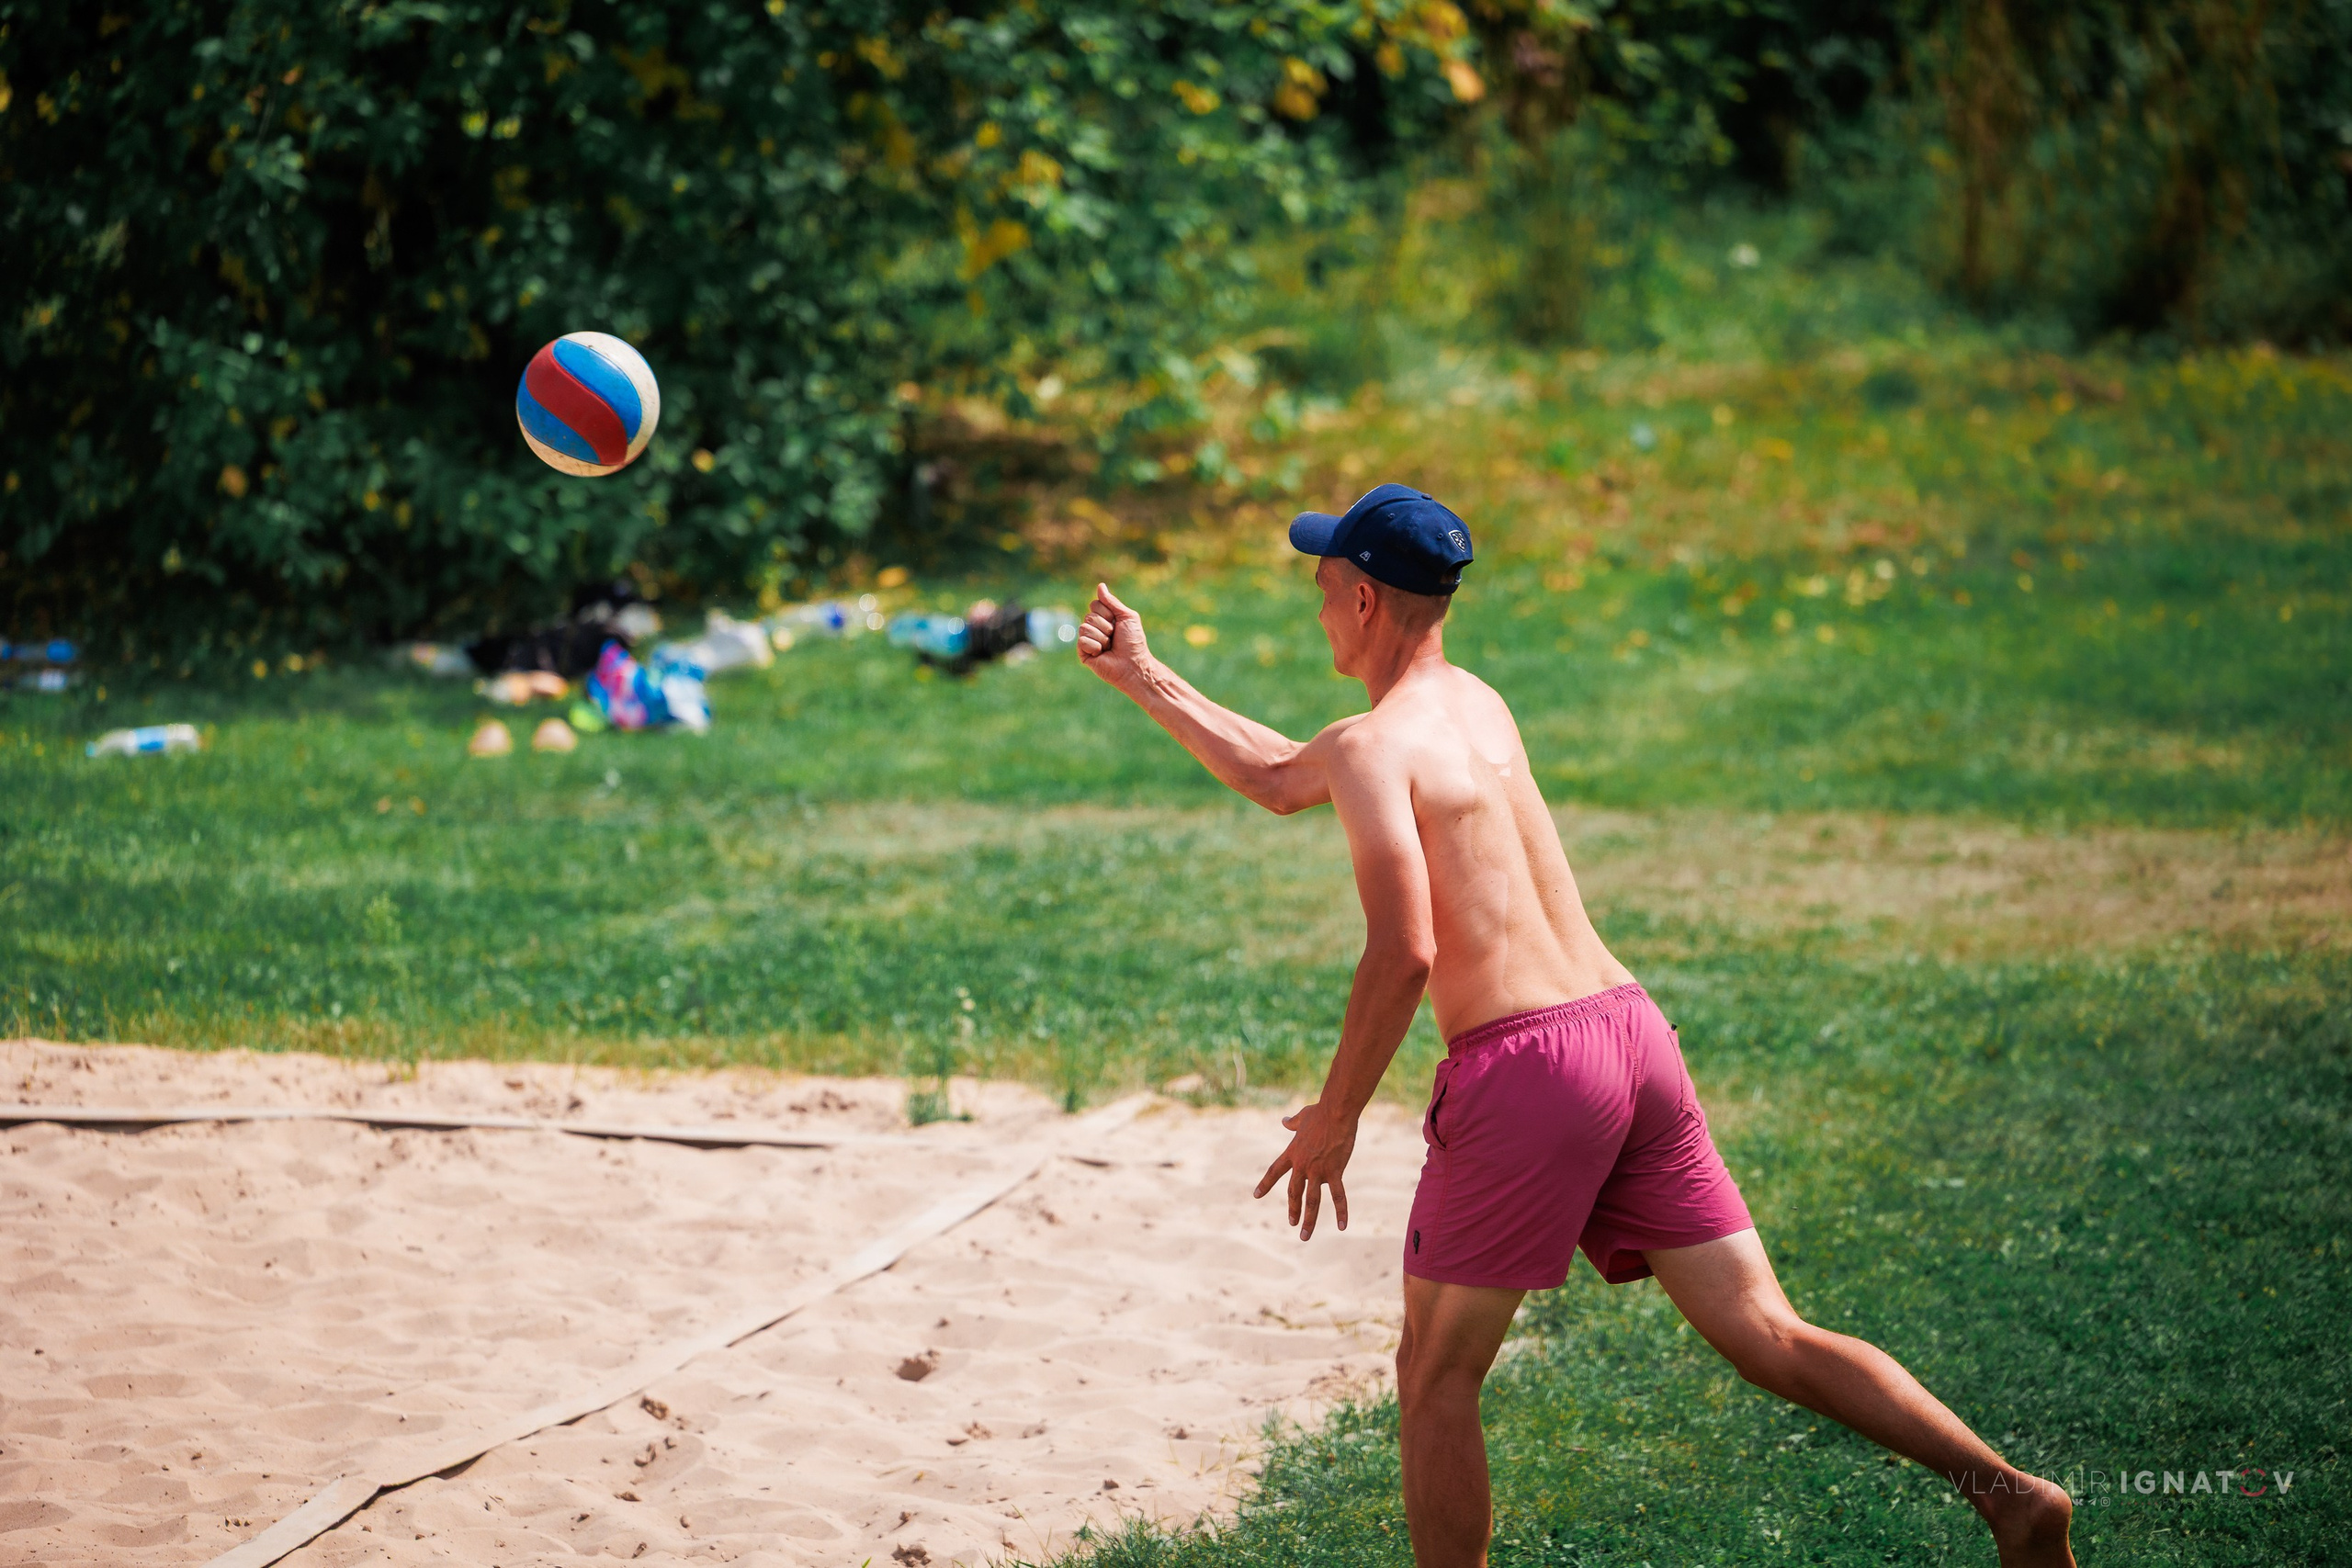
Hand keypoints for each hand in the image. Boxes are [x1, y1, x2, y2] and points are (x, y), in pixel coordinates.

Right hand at [1076, 582, 1149, 689]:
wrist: (1133, 664)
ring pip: (1084, 628)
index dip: (1106, 612)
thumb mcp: (1126, 617)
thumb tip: (1100, 586)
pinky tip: (1102, 654)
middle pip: (1089, 615)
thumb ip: (1112, 602)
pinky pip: (1082, 641)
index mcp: (1105, 618)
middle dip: (1105, 626)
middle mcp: (1095, 627)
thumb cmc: (1133, 642)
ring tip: (1109, 647)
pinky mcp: (1083, 653)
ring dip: (1101, 638)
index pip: (1094, 604)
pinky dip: (1095, 647)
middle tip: (1114, 637)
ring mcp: (1088, 640)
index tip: (1117, 622)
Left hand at [1254, 1100, 1355, 1240]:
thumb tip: (1284, 1120)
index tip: (1256, 1195)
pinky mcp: (1335, 1172)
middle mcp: (1302, 1166)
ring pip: (1312, 1201)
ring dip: (1308, 1220)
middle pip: (1294, 1192)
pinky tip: (1343, 1226)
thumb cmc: (1320, 1112)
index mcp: (1293, 1153)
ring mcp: (1318, 1171)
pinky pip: (1338, 1196)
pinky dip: (1341, 1212)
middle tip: (1292, 1223)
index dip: (1266, 1184)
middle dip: (1292, 1209)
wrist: (1335, 1112)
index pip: (1275, 1171)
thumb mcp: (1302, 1117)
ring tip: (1304, 1236)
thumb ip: (1292, 1123)